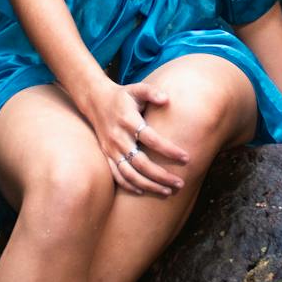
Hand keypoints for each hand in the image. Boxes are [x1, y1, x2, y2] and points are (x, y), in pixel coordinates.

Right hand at [83, 79, 189, 195]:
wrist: (96, 101)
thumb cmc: (123, 96)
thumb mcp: (136, 89)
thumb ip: (152, 92)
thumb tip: (167, 99)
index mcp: (128, 121)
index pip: (151, 139)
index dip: (169, 150)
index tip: (186, 158)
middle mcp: (119, 137)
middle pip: (141, 163)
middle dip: (161, 175)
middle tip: (180, 183)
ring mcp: (111, 148)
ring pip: (129, 174)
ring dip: (148, 185)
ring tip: (167, 192)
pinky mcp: (107, 155)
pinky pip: (117, 175)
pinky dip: (130, 186)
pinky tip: (143, 192)